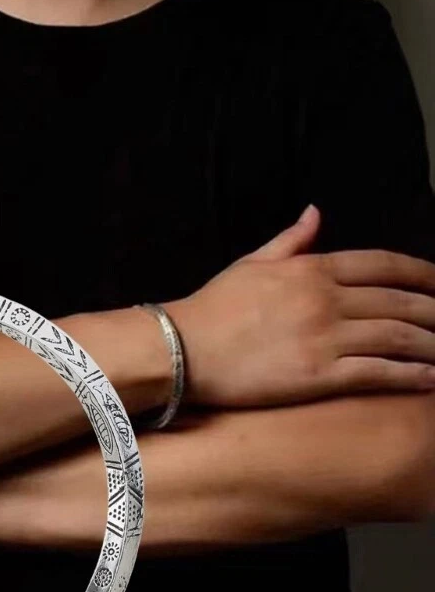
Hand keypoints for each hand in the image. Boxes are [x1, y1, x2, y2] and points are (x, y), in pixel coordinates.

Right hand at [163, 204, 434, 407]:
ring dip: (432, 343)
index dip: (422, 273)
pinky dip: (412, 375)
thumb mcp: (250, 265)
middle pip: (401, 301)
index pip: (384, 265)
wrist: (181, 348)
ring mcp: (325, 337)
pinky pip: (378, 372)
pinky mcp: (319, 375)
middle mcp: (326, 299)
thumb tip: (315, 212)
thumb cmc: (211, 308)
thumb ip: (289, 241)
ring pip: (399, 336)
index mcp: (311, 269)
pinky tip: (432, 379)